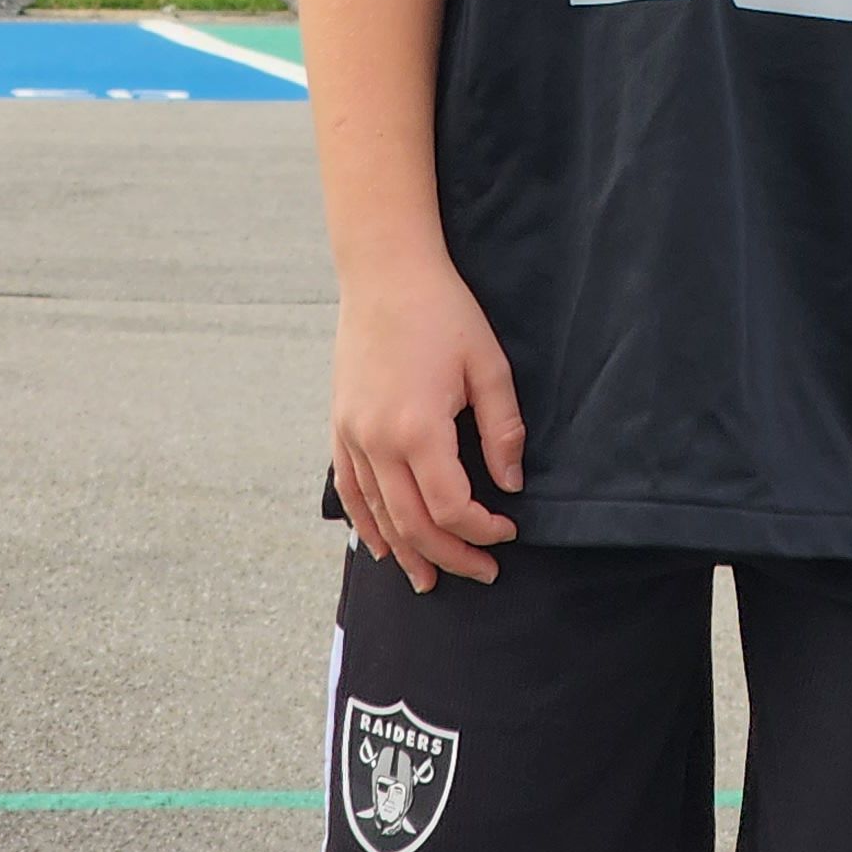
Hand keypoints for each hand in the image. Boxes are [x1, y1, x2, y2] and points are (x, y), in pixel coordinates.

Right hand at [330, 254, 523, 591]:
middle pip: (413, 524)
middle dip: (450, 556)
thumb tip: (511, 483)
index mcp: (419, 428)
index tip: (508, 532)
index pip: (451, 508)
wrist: (386, 271)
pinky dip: (366, 526)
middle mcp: (379, 441)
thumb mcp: (488, 363)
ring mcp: (353, 436)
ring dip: (407, 553)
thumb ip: (503, 427)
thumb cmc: (444, 311)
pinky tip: (383, 547)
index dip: (482, 530)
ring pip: (378, 517)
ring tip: (432, 581)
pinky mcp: (340, 426)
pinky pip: (350, 491)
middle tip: (483, 572)